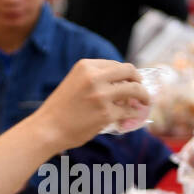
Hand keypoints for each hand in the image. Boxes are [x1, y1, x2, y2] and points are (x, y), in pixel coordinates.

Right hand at [29, 59, 148, 151]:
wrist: (47, 128)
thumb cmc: (60, 109)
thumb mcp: (75, 83)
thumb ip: (95, 79)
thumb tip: (122, 84)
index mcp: (86, 66)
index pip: (116, 65)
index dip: (127, 74)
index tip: (131, 81)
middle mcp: (95, 77)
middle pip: (130, 71)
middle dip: (139, 79)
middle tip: (142, 89)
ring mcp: (102, 95)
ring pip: (135, 90)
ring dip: (143, 96)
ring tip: (145, 102)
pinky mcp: (106, 113)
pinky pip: (128, 111)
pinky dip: (133, 114)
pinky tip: (132, 116)